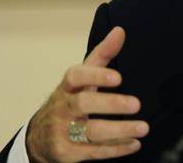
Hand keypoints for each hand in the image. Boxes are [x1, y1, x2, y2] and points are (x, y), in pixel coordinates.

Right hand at [26, 27, 148, 162]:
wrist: (39, 137)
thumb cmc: (68, 100)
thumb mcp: (81, 78)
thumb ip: (102, 55)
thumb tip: (120, 31)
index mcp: (67, 86)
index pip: (76, 76)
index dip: (96, 76)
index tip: (119, 77)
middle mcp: (62, 107)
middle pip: (83, 104)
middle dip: (111, 104)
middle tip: (137, 104)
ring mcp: (62, 131)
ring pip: (90, 132)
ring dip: (120, 130)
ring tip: (143, 128)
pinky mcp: (65, 152)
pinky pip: (93, 152)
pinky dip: (116, 148)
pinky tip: (134, 143)